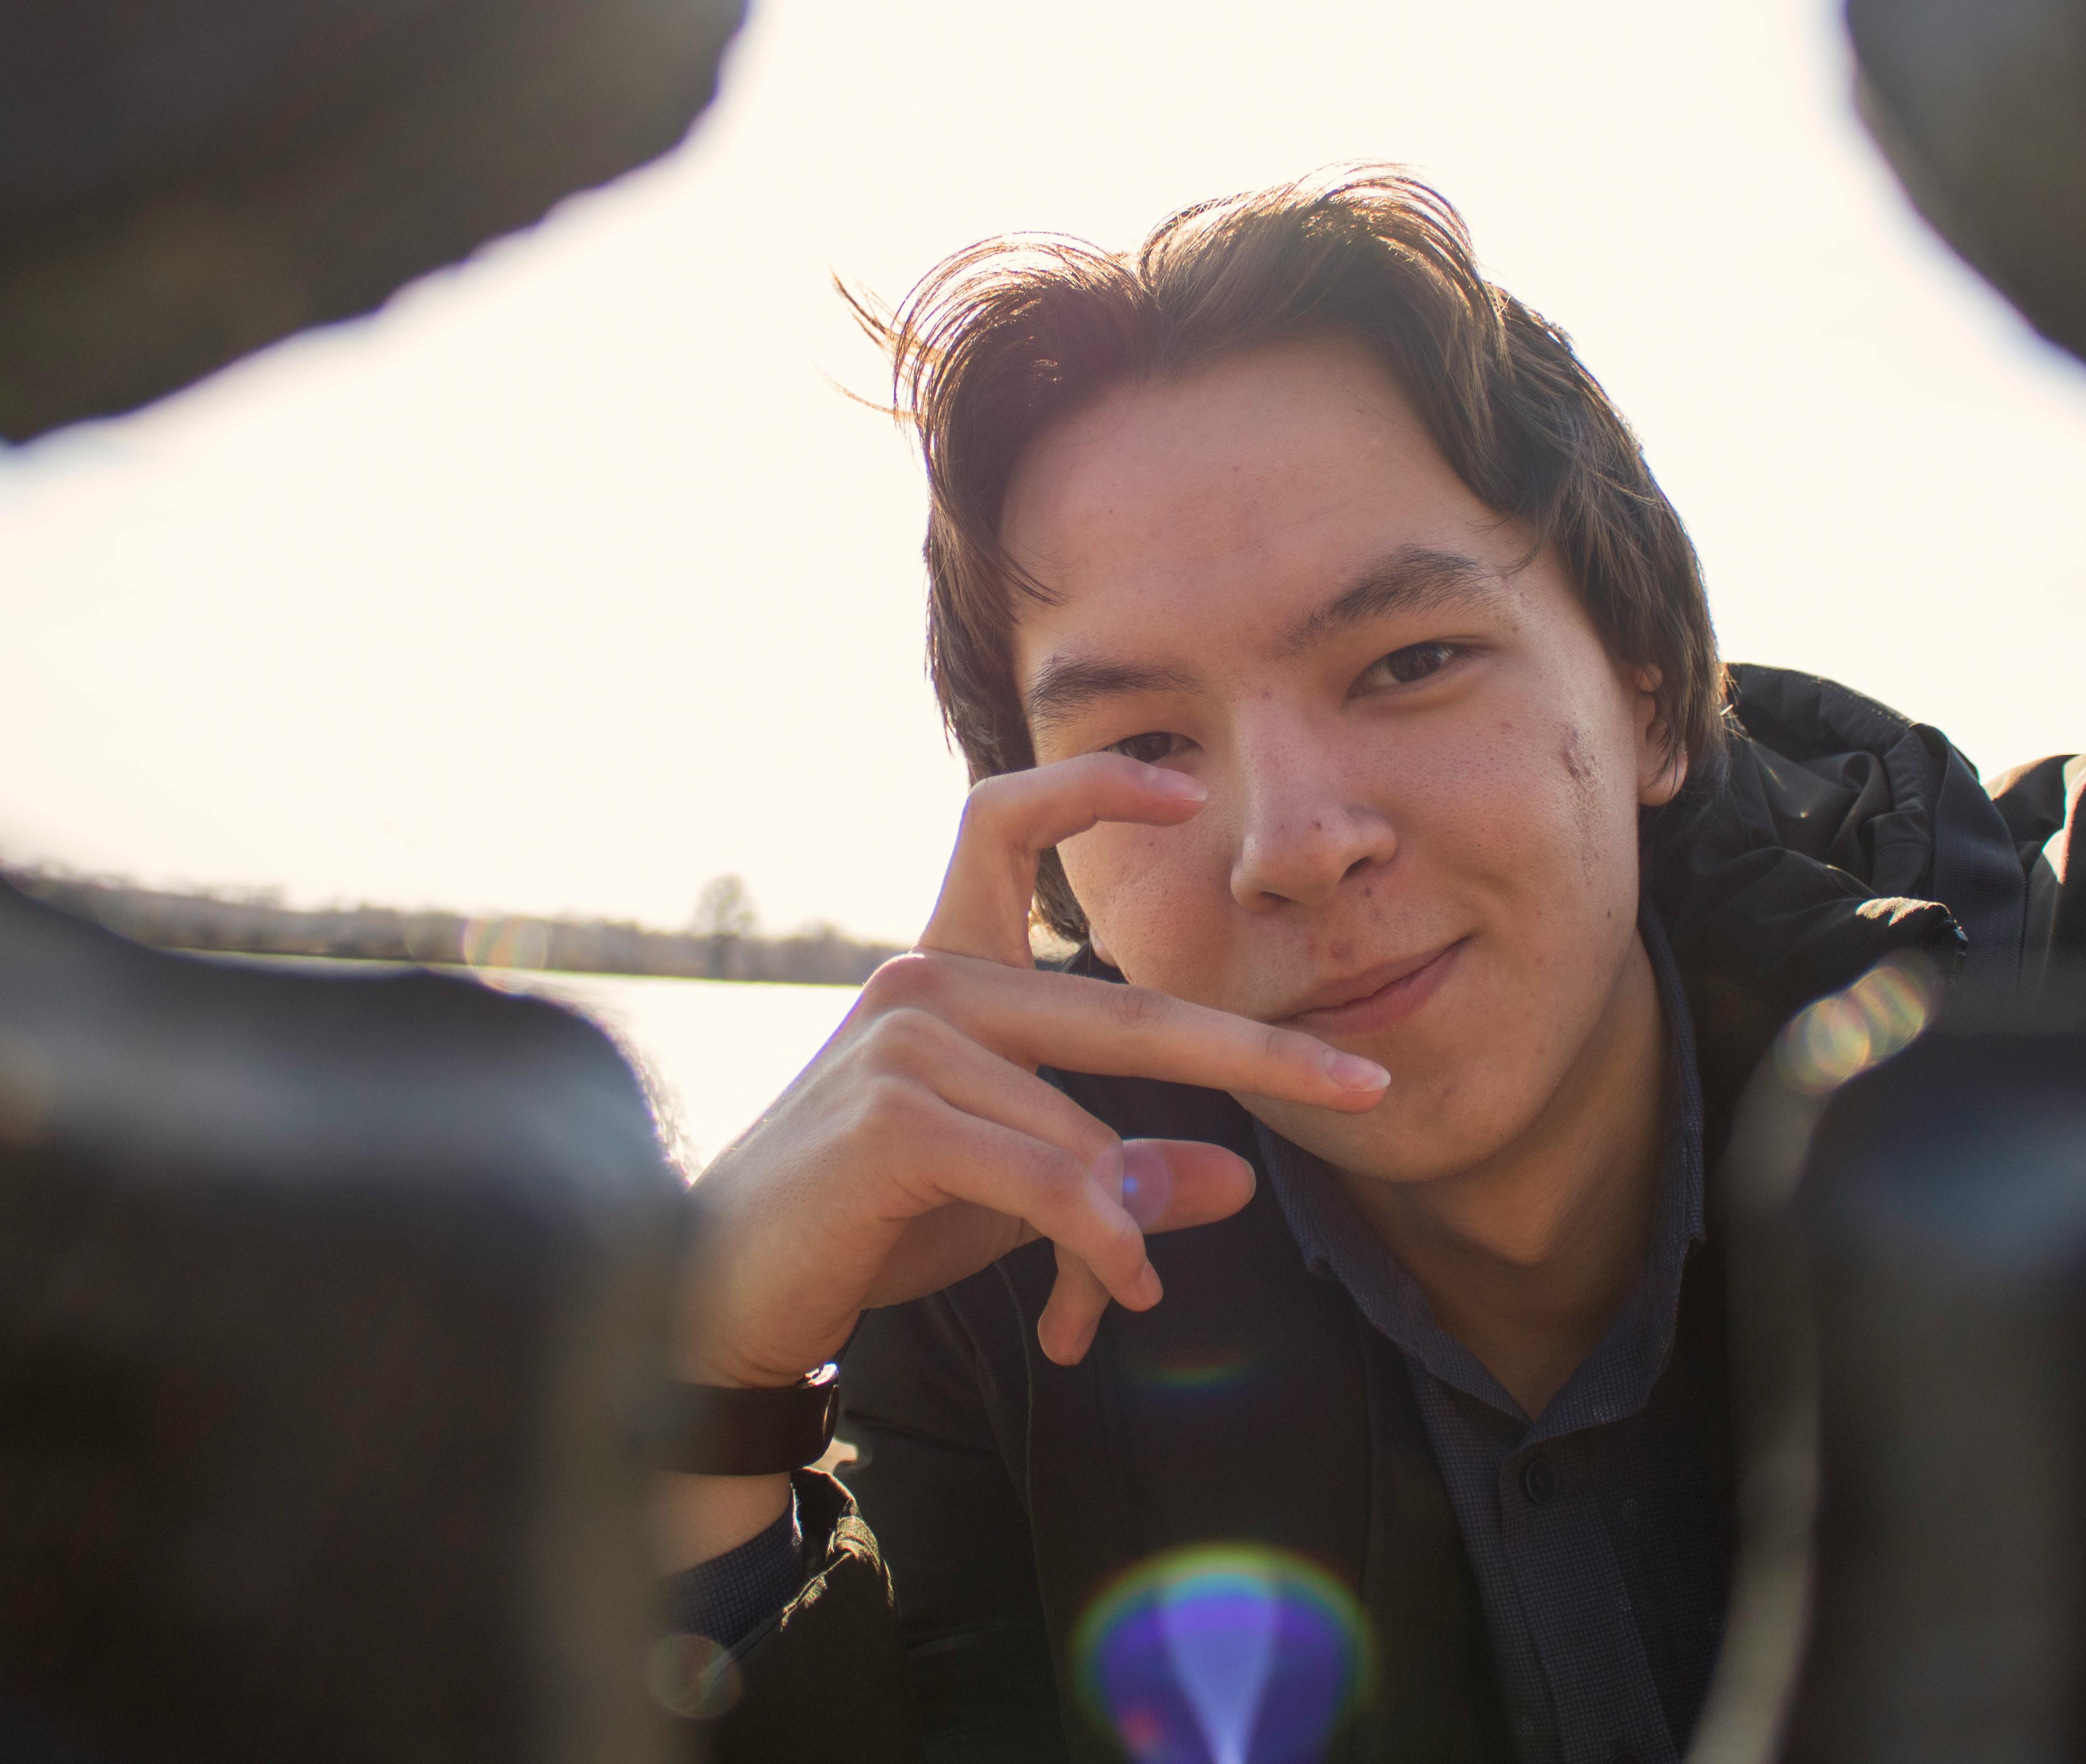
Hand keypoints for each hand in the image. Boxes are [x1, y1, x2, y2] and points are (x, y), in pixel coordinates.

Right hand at [672, 751, 1388, 1396]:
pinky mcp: (894, 1114)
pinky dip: (1094, 1245)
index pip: (1004, 820)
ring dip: (1118, 1232)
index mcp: (946, 967)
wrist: (725, 1296)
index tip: (1187, 787)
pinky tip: (1098, 1301)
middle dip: (1256, 1055)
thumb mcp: (1013, 1192)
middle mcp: (924, 979)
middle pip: (1123, 1007)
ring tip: (1119, 1297)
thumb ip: (1115, 1174)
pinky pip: (1049, 1180)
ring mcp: (906, 1039)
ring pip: (1086, 1133)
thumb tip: (1239, 1180)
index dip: (1093, 784)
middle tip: (1360, 1087)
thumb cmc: (868, 1222)